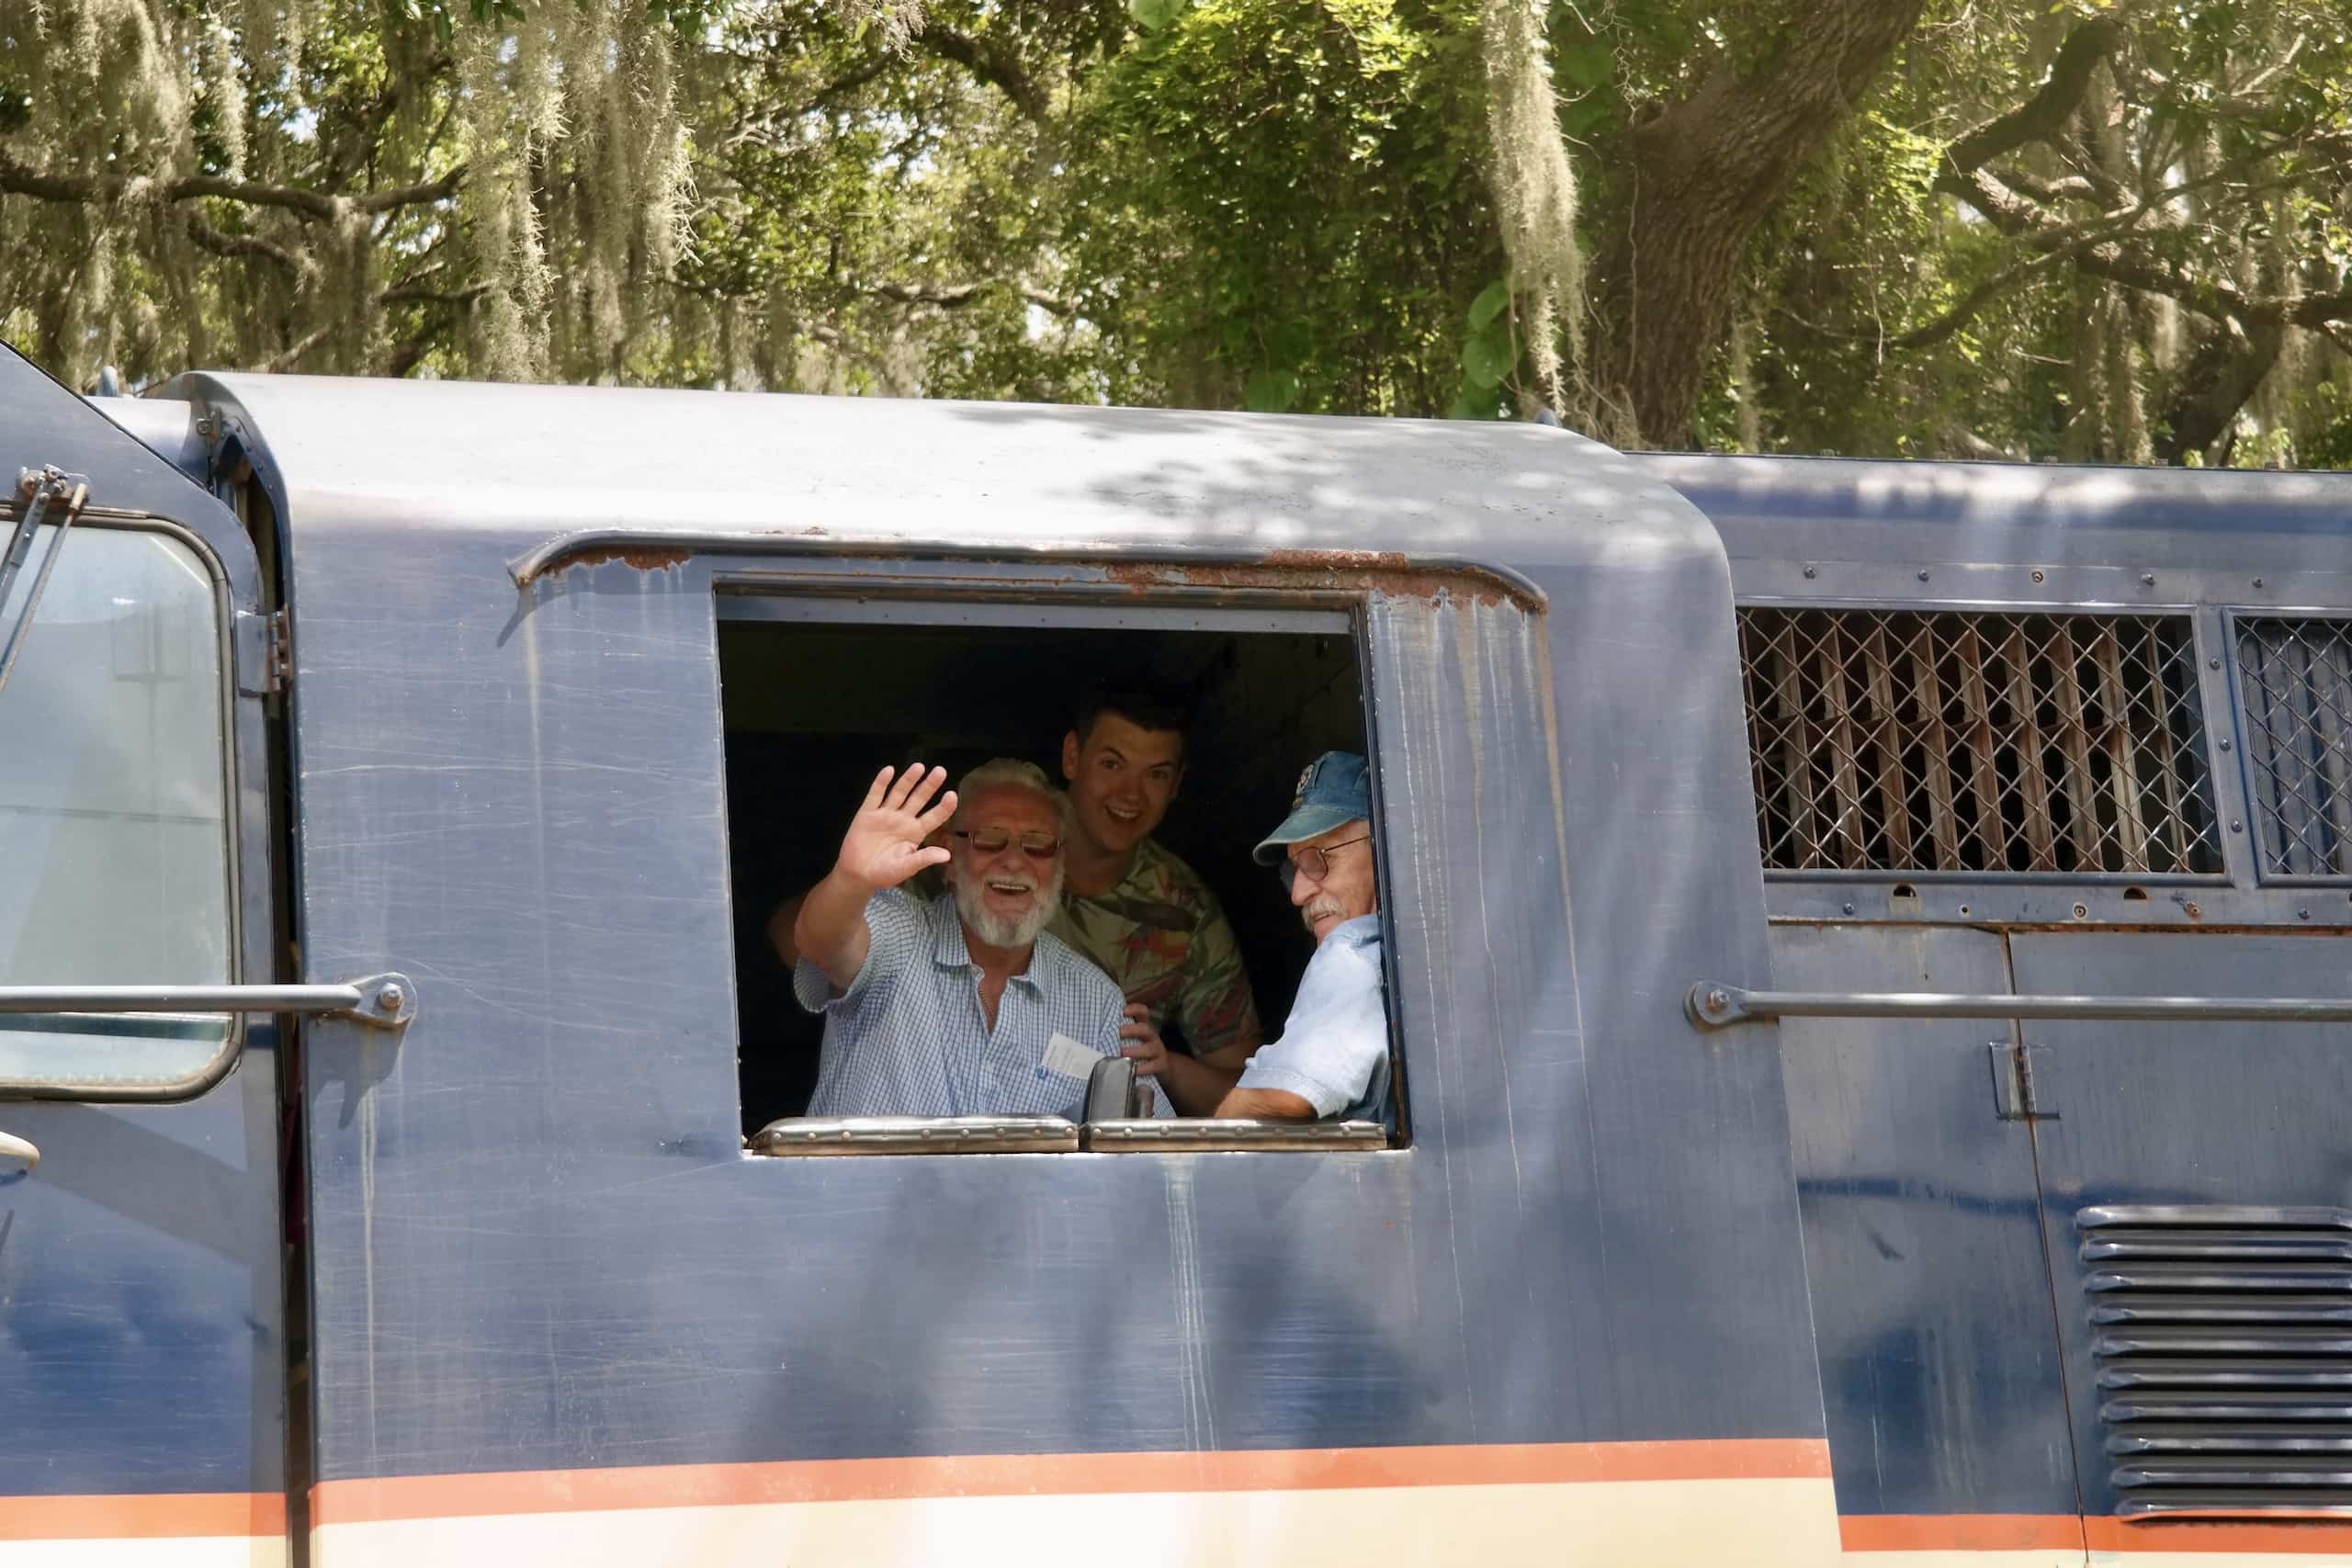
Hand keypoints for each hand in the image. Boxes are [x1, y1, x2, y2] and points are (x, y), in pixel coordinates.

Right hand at [836, 765, 957, 892]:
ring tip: (919, 767)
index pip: (933, 817)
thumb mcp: (906, 868)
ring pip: (899, 793)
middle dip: (929, 785)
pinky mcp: (867, 813)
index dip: (943, 807)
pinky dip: (881, 783)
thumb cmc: (884, 873)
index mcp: (916, 832)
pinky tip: (889, 771)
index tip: (952, 795)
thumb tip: (947, 855)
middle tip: (941, 771)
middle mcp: (903, 819)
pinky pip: (875, 795)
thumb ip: (923, 859)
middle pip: (919, 799)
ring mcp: (885, 814)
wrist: (857, 875)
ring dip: (908, 780)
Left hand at [1118, 1003, 1169, 1079]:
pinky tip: (1131, 1070)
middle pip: (1145, 1029)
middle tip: (1118, 1033)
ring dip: (1134, 1051)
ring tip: (1121, 1053)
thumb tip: (1098, 1027)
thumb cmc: (1141, 1049)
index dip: (1134, 1009)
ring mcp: (1157, 1051)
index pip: (1143, 1012)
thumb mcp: (1134, 1038)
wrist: (1163, 1064)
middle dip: (1132, 1030)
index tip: (1123, 1011)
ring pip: (1149, 1048)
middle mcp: (1152, 1037)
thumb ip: (1121, 1032)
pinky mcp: (1160, 1064)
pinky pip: (1152, 1066)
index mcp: (1144, 1027)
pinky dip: (1142, 1068)